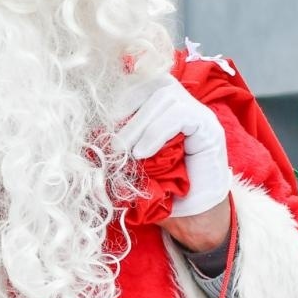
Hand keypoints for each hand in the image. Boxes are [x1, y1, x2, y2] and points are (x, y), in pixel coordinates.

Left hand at [112, 77, 230, 218]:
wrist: (195, 216)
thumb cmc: (162, 190)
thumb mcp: (131, 164)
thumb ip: (116, 144)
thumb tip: (88, 135)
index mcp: (161, 107)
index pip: (139, 80)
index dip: (118, 94)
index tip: (100, 121)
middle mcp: (182, 103)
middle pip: (150, 81)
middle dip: (124, 106)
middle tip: (111, 142)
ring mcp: (198, 112)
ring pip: (163, 95)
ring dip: (138, 124)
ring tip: (126, 152)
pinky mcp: (209, 127)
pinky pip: (180, 115)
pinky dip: (156, 132)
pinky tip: (143, 153)